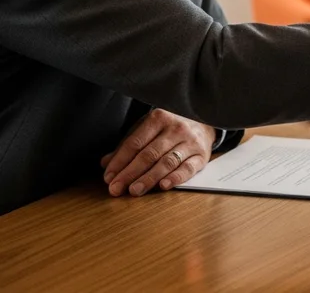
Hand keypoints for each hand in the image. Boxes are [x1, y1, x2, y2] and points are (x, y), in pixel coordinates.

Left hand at [101, 109, 215, 196]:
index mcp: (158, 119)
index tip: (109, 177)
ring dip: (149, 178)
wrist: (204, 122)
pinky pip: (188, 168)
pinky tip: (163, 186)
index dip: (120, 161)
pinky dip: (175, 178)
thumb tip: (106, 163)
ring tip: (135, 191)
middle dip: (130, 173)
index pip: (135, 143)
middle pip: (149, 154)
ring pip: (166, 162)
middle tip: (116, 189)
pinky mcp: (202, 154)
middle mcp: (176, 128)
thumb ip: (128, 145)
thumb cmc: (170, 128)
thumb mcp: (148, 129)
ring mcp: (190, 141)